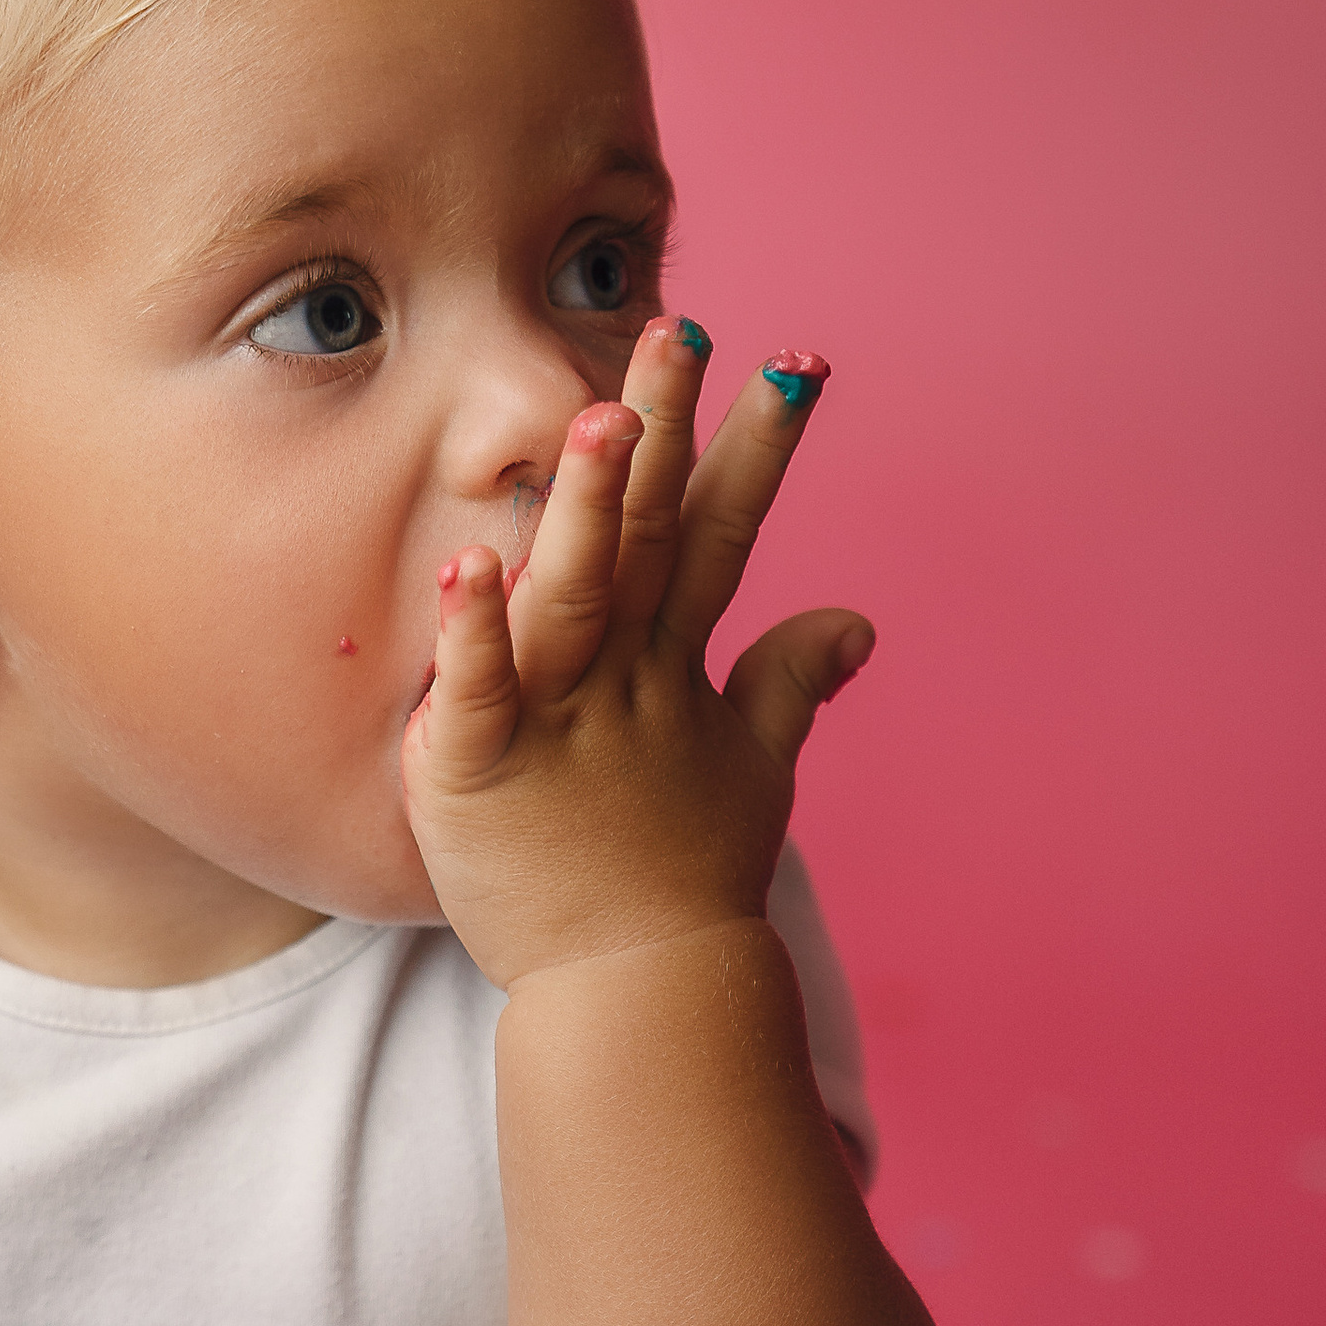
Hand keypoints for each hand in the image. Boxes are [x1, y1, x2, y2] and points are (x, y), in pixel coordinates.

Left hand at [401, 325, 872, 994]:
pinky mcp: (486, 767)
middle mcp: (628, 676)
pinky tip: (467, 558)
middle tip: (678, 332)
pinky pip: (483, 685)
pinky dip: (476, 626)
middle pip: (646, 533)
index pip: (722, 532)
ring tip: (599, 418)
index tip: (796, 365)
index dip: (757, 450)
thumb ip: (790, 684)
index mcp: (680, 664)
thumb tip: (858, 623)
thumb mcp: (752, 770)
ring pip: (576, 592)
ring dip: (587, 506)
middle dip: (666, 432)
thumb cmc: (687, 881)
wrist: (640, 993)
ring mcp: (561, 719)